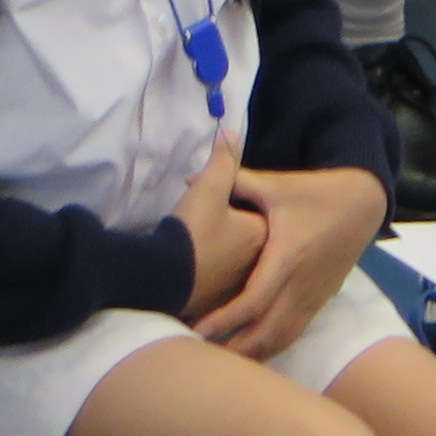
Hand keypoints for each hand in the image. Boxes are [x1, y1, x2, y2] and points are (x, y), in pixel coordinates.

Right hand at [171, 135, 260, 319]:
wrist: (167, 278)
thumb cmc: (194, 231)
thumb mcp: (208, 188)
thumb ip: (223, 161)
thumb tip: (232, 133)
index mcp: (264, 235)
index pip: (269, 214)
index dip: (252, 204)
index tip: (236, 199)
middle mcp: (263, 264)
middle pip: (259, 241)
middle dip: (245, 231)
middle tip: (222, 220)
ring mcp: (245, 286)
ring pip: (245, 265)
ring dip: (234, 256)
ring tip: (212, 244)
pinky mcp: (226, 303)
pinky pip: (231, 286)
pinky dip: (222, 277)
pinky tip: (206, 269)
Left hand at [199, 164, 387, 355]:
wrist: (363, 206)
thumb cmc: (314, 193)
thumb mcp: (274, 185)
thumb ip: (233, 183)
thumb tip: (189, 176)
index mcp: (288, 257)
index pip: (254, 301)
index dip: (226, 320)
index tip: (197, 331)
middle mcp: (301, 285)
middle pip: (267, 332)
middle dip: (235, 350)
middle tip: (199, 358)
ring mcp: (313, 298)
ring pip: (282, 339)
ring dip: (252, 355)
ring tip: (219, 366)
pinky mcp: (320, 302)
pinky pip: (293, 334)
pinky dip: (270, 348)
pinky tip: (248, 355)